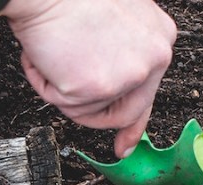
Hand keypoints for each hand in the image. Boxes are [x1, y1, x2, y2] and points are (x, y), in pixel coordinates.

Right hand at [0, 0, 176, 157]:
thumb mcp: (113, 22)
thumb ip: (124, 55)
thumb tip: (116, 91)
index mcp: (160, 38)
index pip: (150, 92)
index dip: (135, 123)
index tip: (126, 144)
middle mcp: (154, 57)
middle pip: (127, 112)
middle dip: (96, 115)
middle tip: (76, 106)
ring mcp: (129, 74)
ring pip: (93, 112)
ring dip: (64, 93)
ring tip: (52, 60)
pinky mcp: (99, 86)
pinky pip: (67, 106)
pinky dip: (45, 85)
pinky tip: (43, 59)